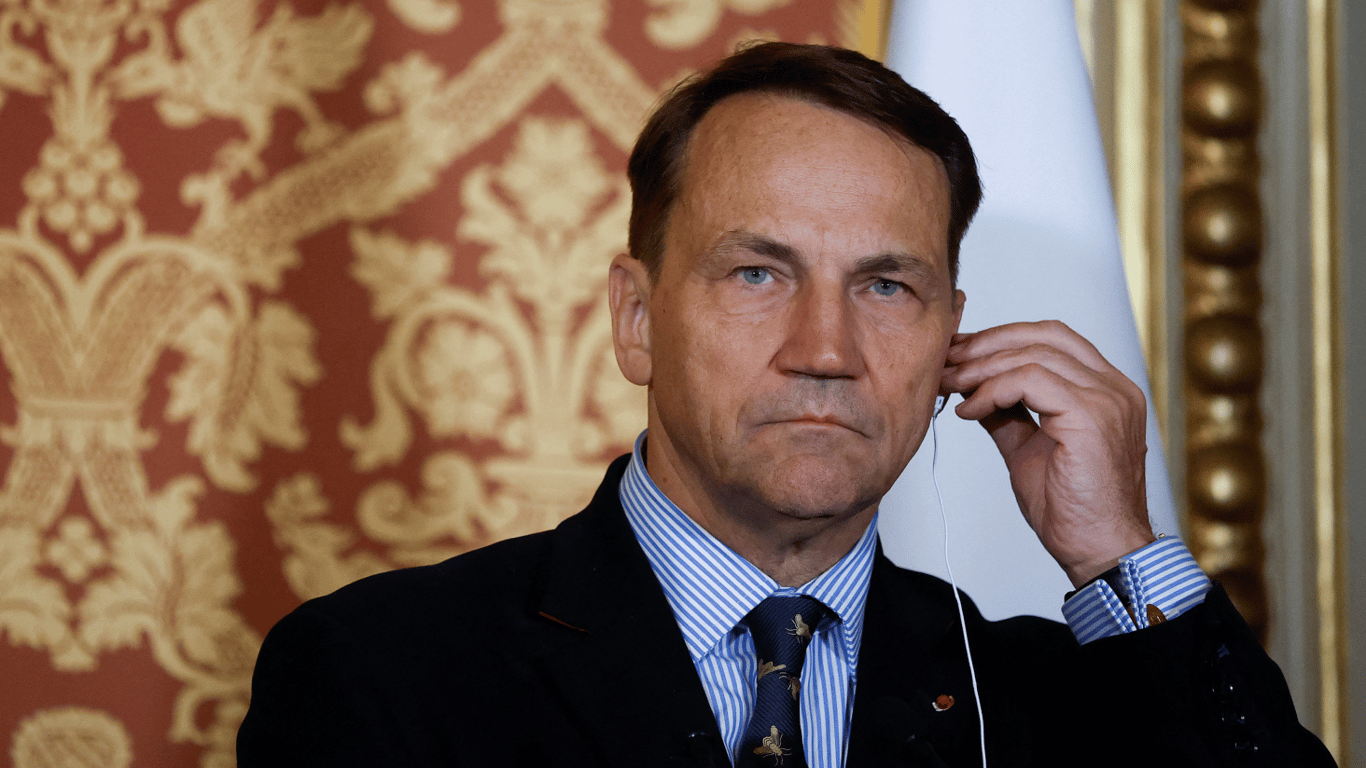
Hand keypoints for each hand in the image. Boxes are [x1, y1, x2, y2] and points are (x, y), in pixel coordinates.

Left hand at [940, 321, 1154, 586]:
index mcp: (1106, 390)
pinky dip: (992, 390)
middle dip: (987, 344)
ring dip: (982, 367)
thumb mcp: (1029, 448)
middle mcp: (1114, 387)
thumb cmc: (1073, 510)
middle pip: (1044, 335)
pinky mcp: (1091, 416)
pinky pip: (1030, 380)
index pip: (1053, 338)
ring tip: (950, 385)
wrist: (1099, 551)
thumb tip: (974, 388)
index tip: (960, 353)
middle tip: (947, 361)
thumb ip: (1008, 414)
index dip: (1002, 338)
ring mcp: (1108, 399)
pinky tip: (970, 410)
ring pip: (1033, 354)